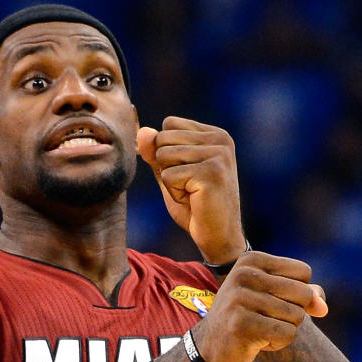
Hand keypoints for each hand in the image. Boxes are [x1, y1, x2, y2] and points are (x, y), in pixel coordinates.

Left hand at [137, 117, 246, 265]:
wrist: (218, 237)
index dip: (167, 152)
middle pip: (163, 138)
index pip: (169, 124)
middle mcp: (219, 139)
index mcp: (214, 134)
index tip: (188, 173)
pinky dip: (175, 193)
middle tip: (190, 187)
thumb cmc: (195, 207)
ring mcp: (217, 155)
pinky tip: (194, 201)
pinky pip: (168, 176)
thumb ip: (156, 153)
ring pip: (163, 156)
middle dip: (167, 167)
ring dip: (171, 182)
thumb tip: (142, 132)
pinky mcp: (211, 173)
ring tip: (192, 193)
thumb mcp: (171, 175)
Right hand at [193, 251, 327, 361]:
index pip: (304, 273)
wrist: (210, 348)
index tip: (269, 301)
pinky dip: (278, 343)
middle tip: (266, 319)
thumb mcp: (275, 298)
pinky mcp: (242, 325)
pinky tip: (257, 342)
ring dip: (284, 330)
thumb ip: (306, 295)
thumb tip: (323, 308)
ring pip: (297, 316)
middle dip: (294, 313)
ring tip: (259, 330)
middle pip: (303, 294)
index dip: (296, 293)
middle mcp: (244, 275)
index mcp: (251, 260)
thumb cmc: (247, 319)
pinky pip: (287, 334)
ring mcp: (240, 299)